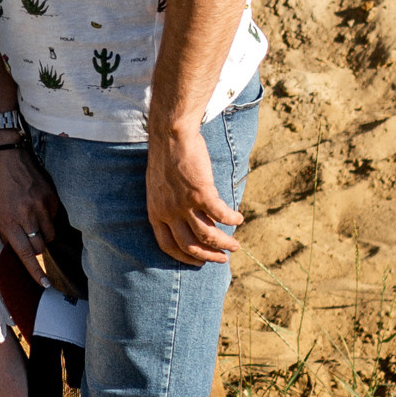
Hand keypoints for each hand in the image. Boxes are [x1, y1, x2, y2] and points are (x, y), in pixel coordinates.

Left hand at [0, 142, 74, 285]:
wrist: (7, 156)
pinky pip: (55, 218)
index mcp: (9, 221)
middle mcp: (26, 215)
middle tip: (29, 237)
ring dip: (43, 234)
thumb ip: (7, 231)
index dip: (36, 271)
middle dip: (36, 248)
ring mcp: (41, 206)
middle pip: (39, 247)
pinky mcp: (51, 197)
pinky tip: (38, 206)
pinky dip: (49, 217)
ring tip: (33, 220)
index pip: (25, 253)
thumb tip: (19, 249)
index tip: (45, 284)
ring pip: (50, 235)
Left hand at [147, 117, 239, 267]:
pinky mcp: (201, 193)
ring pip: (207, 235)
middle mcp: (169, 212)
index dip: (184, 257)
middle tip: (222, 259)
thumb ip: (168, 205)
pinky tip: (239, 219)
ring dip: (224, 243)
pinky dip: (232, 219)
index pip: (168, 246)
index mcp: (155, 212)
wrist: (171, 135)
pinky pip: (220, 214)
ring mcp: (184, 204)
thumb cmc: (166, 157)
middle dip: (208, 256)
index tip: (198, 262)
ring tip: (235, 246)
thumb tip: (184, 218)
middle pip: (190, 246)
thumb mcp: (158, 187)